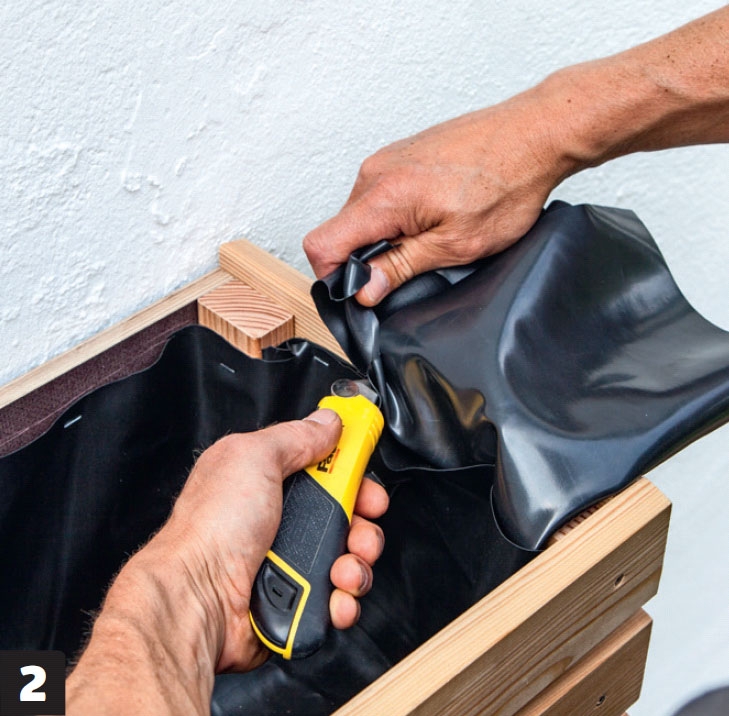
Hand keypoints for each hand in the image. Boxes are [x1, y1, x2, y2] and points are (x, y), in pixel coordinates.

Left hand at [67, 409, 388, 714]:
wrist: (196, 600)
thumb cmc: (211, 529)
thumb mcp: (253, 458)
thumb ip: (295, 436)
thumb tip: (326, 420)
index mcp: (267, 480)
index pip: (324, 467)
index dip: (350, 470)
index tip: (364, 476)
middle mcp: (279, 520)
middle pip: (345, 514)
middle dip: (363, 521)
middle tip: (361, 524)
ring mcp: (288, 563)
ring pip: (347, 558)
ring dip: (357, 563)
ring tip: (344, 568)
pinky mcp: (295, 602)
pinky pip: (337, 599)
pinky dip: (344, 600)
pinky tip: (335, 597)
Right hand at [303, 88, 574, 305]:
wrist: (534, 134)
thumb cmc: (506, 183)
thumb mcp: (455, 244)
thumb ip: (401, 266)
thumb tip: (364, 289)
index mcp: (383, 196)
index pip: (322, 244)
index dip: (335, 276)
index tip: (364, 289)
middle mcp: (376, 172)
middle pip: (341, 231)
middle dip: (367, 257)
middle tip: (413, 262)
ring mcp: (387, 159)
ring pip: (361, 214)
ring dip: (385, 235)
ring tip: (430, 234)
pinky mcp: (401, 155)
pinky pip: (379, 195)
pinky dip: (396, 216)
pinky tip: (432, 215)